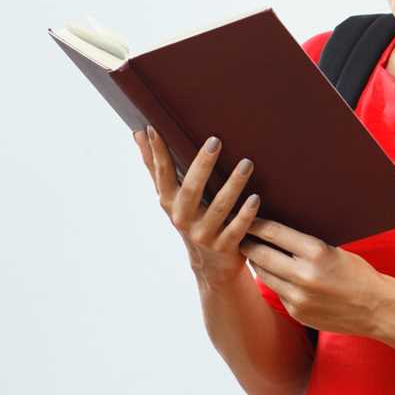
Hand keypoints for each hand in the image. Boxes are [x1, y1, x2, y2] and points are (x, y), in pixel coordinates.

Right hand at [134, 126, 259, 288]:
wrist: (210, 265)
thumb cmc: (190, 219)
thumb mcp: (171, 197)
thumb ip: (156, 166)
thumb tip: (138, 133)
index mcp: (169, 202)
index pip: (161, 174)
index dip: (156, 153)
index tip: (154, 129)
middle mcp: (183, 218)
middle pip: (191, 190)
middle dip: (202, 165)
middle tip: (215, 140)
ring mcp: (203, 234)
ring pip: (219, 208)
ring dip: (233, 185)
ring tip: (247, 163)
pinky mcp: (224, 246)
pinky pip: (236, 229)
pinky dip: (246, 214)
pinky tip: (255, 198)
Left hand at [242, 218, 390, 338]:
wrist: (376, 308)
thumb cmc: (358, 273)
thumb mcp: (335, 250)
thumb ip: (306, 245)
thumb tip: (276, 232)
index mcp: (316, 252)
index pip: (274, 233)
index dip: (256, 224)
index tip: (247, 219)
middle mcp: (304, 275)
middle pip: (261, 254)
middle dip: (248, 243)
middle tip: (240, 235)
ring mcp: (298, 297)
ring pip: (264, 275)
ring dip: (258, 263)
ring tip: (253, 252)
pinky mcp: (297, 312)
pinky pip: (277, 292)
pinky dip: (274, 281)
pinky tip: (274, 273)